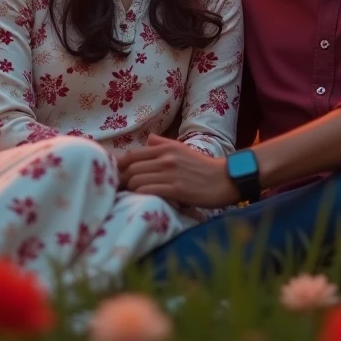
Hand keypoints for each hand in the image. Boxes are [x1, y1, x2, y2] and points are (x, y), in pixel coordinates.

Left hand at [116, 134, 238, 207]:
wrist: (224, 179)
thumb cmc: (202, 166)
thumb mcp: (182, 149)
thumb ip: (163, 143)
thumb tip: (147, 140)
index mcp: (165, 148)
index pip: (132, 155)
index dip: (120, 167)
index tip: (117, 176)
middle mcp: (165, 158)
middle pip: (130, 168)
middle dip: (123, 180)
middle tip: (122, 190)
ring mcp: (170, 173)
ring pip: (136, 180)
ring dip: (131, 190)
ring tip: (132, 197)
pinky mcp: (176, 189)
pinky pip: (147, 191)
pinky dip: (141, 196)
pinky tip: (143, 200)